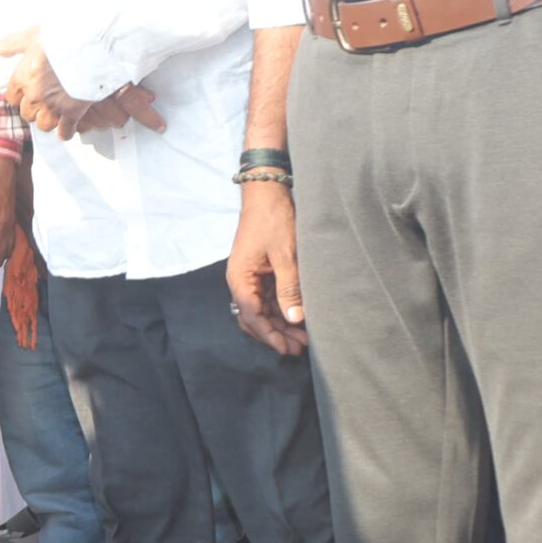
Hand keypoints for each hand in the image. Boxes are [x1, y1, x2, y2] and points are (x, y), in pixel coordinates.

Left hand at [0, 30, 165, 139]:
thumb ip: (11, 44)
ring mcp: (53, 105)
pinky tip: (67, 130)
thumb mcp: (33, 35)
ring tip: (56, 114)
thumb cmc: (64, 36)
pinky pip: (65, 131)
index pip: (12, 96)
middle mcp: (35, 94)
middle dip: (35, 109)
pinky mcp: (72, 112)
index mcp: (23, 76)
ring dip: (49, 120)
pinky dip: (66, 132)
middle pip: (27, 113)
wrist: (92, 43)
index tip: (27, 94)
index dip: (21, 96)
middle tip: (45, 103)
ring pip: (43, 124)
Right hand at [226, 179, 306, 355]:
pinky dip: (282, 311)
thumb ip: (289, 288)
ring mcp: (251, 278)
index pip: (251, 315)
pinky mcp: (261, 273)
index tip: (286, 349)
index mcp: (240, 278)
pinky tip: (298, 318)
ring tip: (302, 339)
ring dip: (280, 325)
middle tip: (299, 349)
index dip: (269, 335)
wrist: (268, 193)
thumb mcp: (286, 255)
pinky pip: (268, 299)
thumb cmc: (274, 220)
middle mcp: (241, 281)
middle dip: (275, 335)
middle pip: (254, 318)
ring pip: (262, 311)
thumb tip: (295, 318)